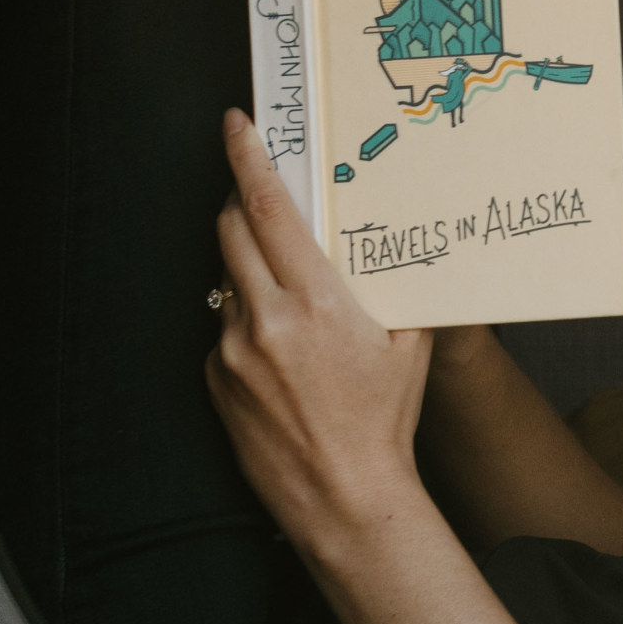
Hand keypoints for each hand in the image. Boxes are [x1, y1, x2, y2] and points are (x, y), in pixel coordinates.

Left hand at [207, 110, 434, 557]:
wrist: (345, 497)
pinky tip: (278, 354)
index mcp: (316, 299)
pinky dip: (244, 324)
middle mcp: (264, 319)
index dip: (247, 158)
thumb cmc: (384, 421)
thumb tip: (387, 245)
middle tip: (255, 189)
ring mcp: (230, 352)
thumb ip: (389, 287)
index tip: (236, 126)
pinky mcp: (213, 381)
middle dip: (238, 200)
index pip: (267, 208)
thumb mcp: (409, 343)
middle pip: (230, 230)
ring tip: (285, 294)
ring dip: (247, 269)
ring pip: (226, 281)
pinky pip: (222, 331)